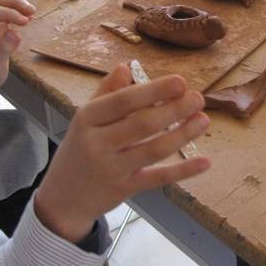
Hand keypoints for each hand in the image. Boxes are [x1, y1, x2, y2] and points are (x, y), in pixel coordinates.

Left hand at [0, 0, 34, 99]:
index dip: (10, 13)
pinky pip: (6, 12)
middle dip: (14, 3)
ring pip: (1, 4)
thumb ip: (4, 50)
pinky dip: (18, 11)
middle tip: (32, 11)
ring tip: (32, 12)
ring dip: (17, 4)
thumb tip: (15, 33)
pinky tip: (28, 17)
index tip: (26, 22)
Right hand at [34, 66, 211, 242]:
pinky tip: (205, 162)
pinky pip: (158, 178)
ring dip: (182, 134)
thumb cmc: (80, 148)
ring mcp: (111, 168)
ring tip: (203, 120)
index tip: (181, 81)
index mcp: (87, 118)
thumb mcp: (86, 118)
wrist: (61, 198)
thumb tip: (125, 67)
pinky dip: (183, 170)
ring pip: (153, 150)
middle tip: (198, 98)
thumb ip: (106, 93)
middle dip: (174, 110)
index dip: (154, 91)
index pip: (124, 101)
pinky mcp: (124, 189)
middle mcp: (97, 143)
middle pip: (142, 124)